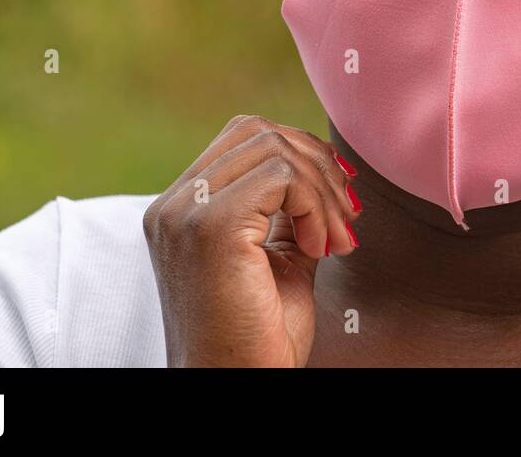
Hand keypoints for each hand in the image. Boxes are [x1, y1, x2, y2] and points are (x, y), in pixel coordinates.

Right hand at [143, 114, 361, 366]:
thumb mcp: (280, 258)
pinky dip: (316, 205)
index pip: (245, 137)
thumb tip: (329, 169)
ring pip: (274, 147)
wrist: (240, 389)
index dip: (303, 154)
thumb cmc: (261, 338)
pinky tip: (321, 248)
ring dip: (323, 190)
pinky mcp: (210, 227)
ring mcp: (185, 213)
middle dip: (318, 166)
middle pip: (259, 131)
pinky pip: (281, 176)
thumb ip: (291, 212)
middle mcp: (173, 205)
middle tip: (348, 218)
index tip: (342, 198)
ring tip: (337, 240)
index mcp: (181, 208)